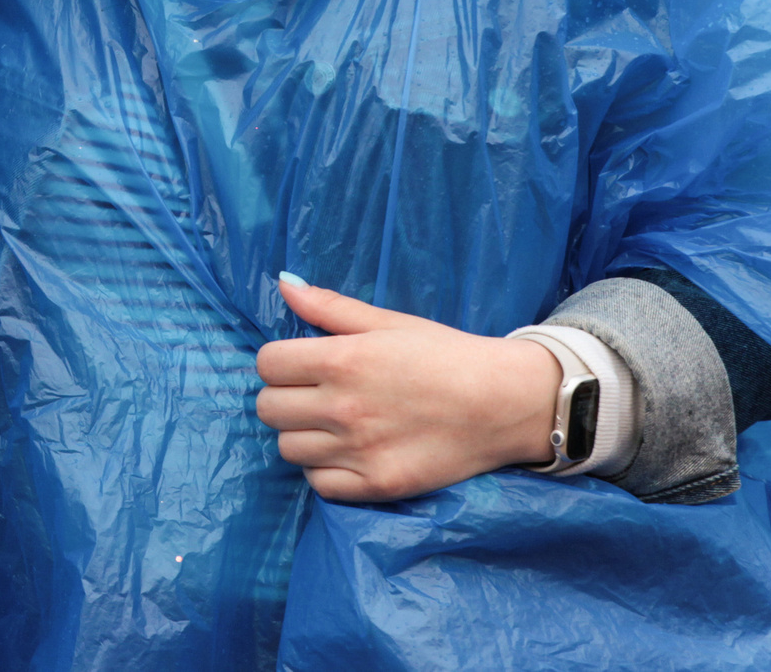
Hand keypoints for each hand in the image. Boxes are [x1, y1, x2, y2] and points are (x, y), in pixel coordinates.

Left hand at [254, 276, 561, 502]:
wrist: (503, 402)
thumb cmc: (445, 355)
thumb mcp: (388, 322)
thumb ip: (330, 307)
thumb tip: (283, 284)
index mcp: (342, 359)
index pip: (267, 365)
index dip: (279, 363)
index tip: (300, 366)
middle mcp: (343, 407)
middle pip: (268, 409)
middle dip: (284, 398)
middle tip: (313, 395)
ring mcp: (359, 450)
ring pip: (287, 448)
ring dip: (302, 435)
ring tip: (331, 425)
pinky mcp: (377, 485)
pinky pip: (318, 484)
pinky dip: (324, 470)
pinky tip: (345, 453)